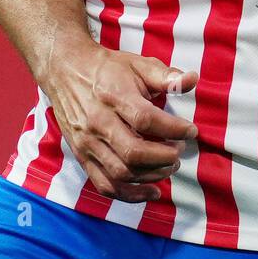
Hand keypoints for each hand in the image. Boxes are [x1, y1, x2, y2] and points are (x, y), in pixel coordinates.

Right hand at [42, 43, 198, 202]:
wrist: (65, 71)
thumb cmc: (107, 68)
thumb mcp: (138, 64)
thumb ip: (166, 76)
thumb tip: (193, 79)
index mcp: (114, 96)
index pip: (146, 120)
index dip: (174, 129)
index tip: (191, 131)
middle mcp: (98, 122)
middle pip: (134, 152)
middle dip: (165, 157)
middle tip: (180, 150)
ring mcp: (87, 142)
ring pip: (121, 172)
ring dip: (152, 175)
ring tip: (170, 165)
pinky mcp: (82, 155)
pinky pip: (105, 185)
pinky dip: (130, 195)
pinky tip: (152, 191)